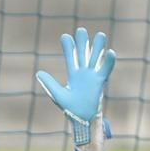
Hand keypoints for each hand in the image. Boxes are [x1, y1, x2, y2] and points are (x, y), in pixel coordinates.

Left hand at [36, 27, 115, 148]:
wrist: (82, 120)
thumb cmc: (70, 109)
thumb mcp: (58, 95)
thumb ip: (49, 83)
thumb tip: (39, 73)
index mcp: (73, 75)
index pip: (71, 58)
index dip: (68, 47)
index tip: (65, 36)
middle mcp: (84, 74)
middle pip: (84, 54)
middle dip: (83, 43)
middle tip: (81, 30)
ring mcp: (93, 77)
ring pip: (96, 58)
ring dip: (98, 47)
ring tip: (101, 35)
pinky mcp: (100, 82)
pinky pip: (105, 69)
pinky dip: (109, 61)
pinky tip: (110, 51)